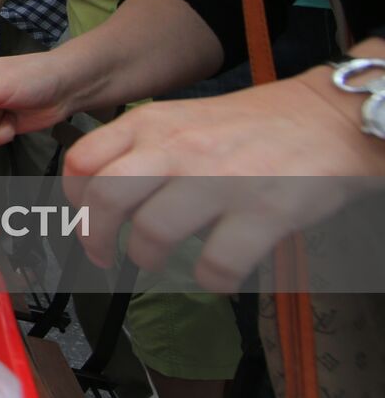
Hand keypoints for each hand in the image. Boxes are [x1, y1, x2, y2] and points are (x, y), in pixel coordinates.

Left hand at [62, 67, 384, 290]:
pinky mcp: (263, 211)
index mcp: (151, 123)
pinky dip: (210, 280)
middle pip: (107, 198)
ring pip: (153, 233)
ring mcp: (219, 179)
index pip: (82, 160)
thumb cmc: (249, 125)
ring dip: (148, 259)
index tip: (80, 218)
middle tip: (103, 255)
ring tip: (157, 261)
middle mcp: (177, 148)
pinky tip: (215, 274)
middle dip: (95, 237)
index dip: (72, 199)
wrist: (326, 117)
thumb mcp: (180, 119)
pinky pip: (217, 264)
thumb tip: (94, 188)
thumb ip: (138, 147)